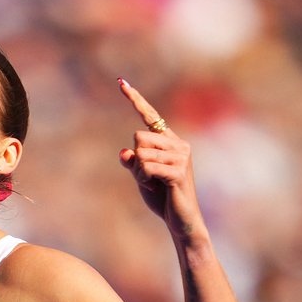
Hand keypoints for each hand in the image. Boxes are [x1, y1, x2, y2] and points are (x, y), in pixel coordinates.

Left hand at [117, 78, 204, 239]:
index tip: (121, 82)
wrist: (180, 219)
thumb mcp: (141, 176)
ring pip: (140, 153)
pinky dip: (143, 179)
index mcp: (169, 141)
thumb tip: (124, 152)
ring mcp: (181, 157)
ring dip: (139, 173)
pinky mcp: (178, 171)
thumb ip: (132, 162)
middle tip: (147, 177)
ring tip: (153, 183)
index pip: (150, 116)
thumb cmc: (161, 196)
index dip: (135, 99)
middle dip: (135, 160)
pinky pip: (146, 167)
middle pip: (138, 137)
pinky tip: (156, 186)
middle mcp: (178, 144)